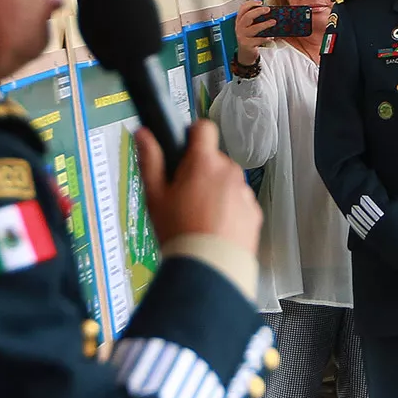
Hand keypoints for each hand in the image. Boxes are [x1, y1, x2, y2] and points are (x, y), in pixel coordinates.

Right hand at [136, 121, 261, 254]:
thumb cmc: (179, 232)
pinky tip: (215, 230)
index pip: (204, 129)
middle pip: (215, 161)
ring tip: (199, 218)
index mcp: (204, 163)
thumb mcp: (155, 197)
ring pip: (228, 183)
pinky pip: (240, 204)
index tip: (185, 150)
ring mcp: (244, 192)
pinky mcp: (254, 213)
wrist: (209, 268)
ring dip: (217, 192)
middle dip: (202, 172)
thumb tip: (143, 134)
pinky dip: (230, 212)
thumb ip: (151, 161)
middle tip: (185, 197)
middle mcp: (230, 172)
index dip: (193, 135)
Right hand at [234, 0, 275, 65]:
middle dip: (258, 11)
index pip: (242, 9)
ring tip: (273, 22)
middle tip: (268, 9)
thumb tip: (270, 13)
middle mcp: (239, 27)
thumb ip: (256, 20)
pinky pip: (258, 40)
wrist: (245, 53)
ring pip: (254, 28)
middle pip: (247, 16)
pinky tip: (271, 37)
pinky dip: (266, 38)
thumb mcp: (250, 27)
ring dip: (265, 24)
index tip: (260, 2)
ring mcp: (242, 36)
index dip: (251, 3)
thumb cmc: (250, 38)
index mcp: (240, 21)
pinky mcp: (247, 44)